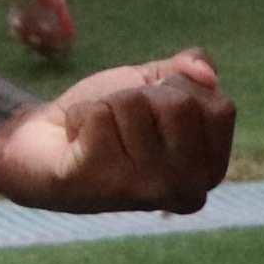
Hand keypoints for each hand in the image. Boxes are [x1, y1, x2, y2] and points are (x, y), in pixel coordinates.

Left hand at [0, 51, 233, 214]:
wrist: (44, 146)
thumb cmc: (108, 119)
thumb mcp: (153, 86)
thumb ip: (186, 72)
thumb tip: (207, 73)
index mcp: (208, 171)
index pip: (220, 107)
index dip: (181, 90)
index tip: (154, 108)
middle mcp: (186, 190)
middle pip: (181, 103)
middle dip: (142, 96)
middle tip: (123, 122)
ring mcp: (147, 191)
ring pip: (136, 103)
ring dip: (108, 105)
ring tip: (100, 132)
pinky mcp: (105, 182)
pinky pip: (99, 112)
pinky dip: (82, 113)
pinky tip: (79, 140)